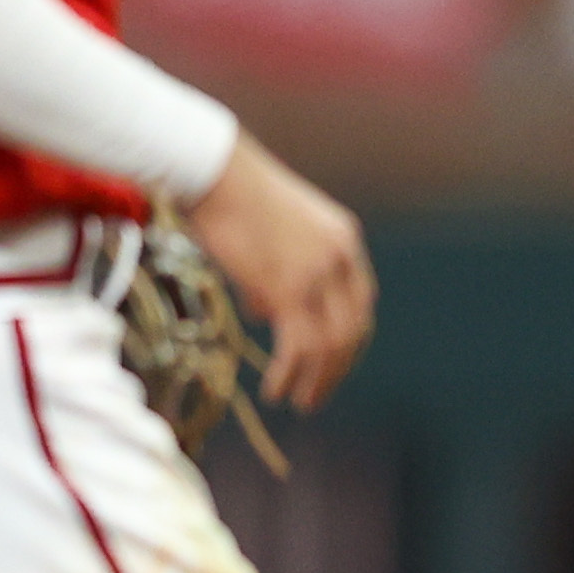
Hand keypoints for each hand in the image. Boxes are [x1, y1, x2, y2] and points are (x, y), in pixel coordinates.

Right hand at [183, 134, 375, 412]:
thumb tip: (265, 313)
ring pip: (329, 345)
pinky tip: (276, 390)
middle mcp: (340, 258)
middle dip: (337, 369)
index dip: (350, 341)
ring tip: (301, 403)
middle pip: (352, 331)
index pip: (361, 304)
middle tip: (317, 394)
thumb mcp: (271, 233)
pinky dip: (289, 373)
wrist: (212, 169)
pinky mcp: (288, 287)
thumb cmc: (230, 195)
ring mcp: (317, 273)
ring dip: (316, 380)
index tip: (334, 364)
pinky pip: (298, 346)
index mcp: (345, 240)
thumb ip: (277, 273)